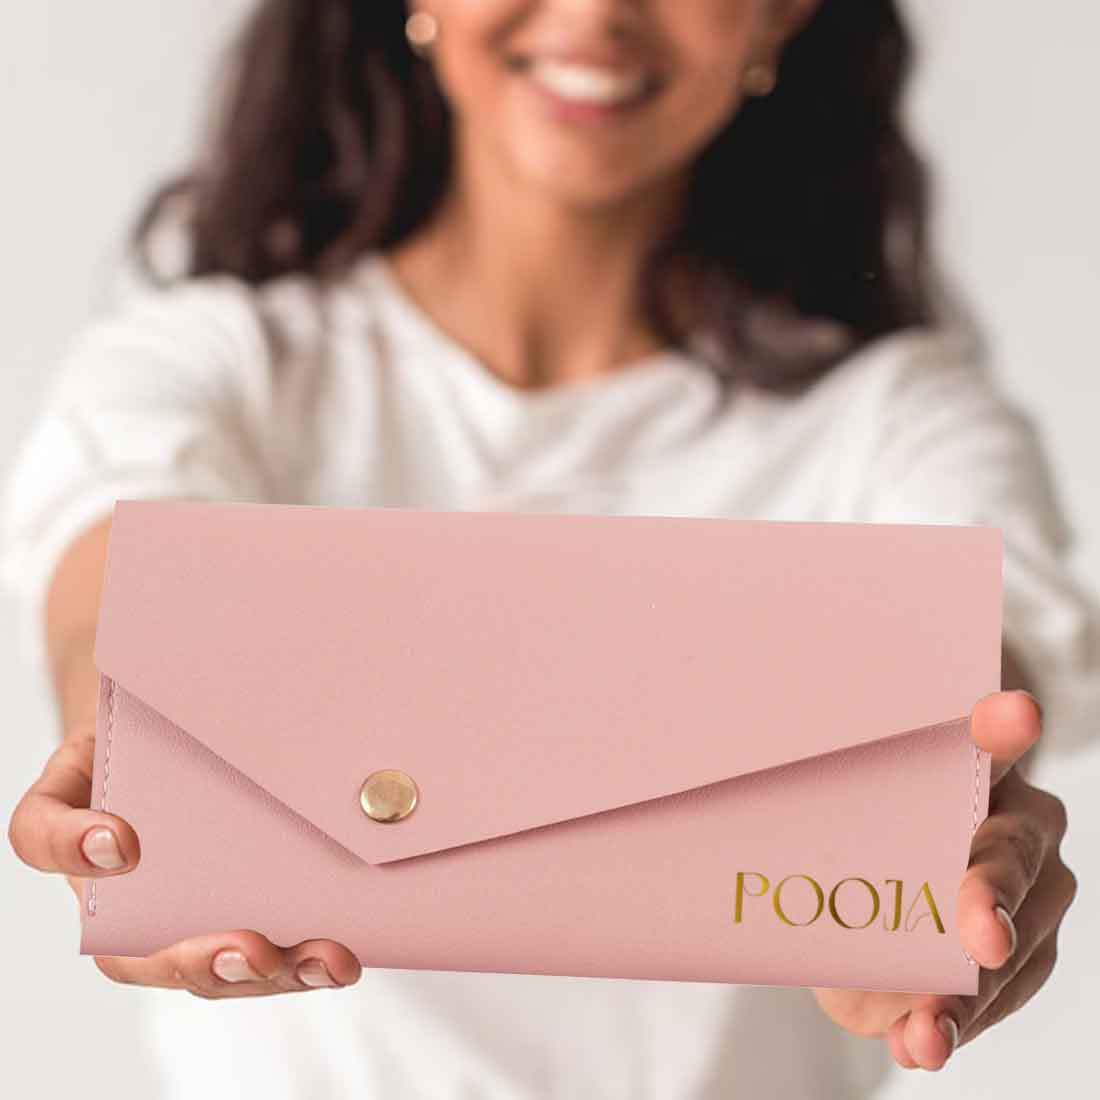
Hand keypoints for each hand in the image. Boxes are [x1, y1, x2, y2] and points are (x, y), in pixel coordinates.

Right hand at [8, 726, 362, 997]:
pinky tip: (339, 961)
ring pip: (207, 970)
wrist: (195, 724)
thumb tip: (191, 683)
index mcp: (77, 815)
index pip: (41, 835)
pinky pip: (264, 959)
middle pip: (131, 951)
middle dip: (194, 960)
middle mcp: (119, 883)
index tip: (122, 842)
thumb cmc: (169, 717)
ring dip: (267, 975)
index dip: (71, 844)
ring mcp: (178, 910)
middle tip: (247, 950)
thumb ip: (152, 698)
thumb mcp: (146, 699)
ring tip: (321, 963)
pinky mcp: (244, 917)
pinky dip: (302, 966)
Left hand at [812, 689, 1076, 1070]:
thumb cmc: (839, 832)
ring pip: (1015, 937)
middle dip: (990, 893)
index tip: (1012, 712)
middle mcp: (1012, 816)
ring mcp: (1031, 886)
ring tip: (929, 1028)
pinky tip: (923, 1041)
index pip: (987, 737)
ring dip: (969, 989)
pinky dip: (954, 1022)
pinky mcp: (1030, 950)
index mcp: (962, 760)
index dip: (999, 728)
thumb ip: (793, 811)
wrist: (870, 896)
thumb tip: (721, 792)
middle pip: (1010, 850)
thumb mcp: (808, 815)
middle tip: (979, 934)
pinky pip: (999, 993)